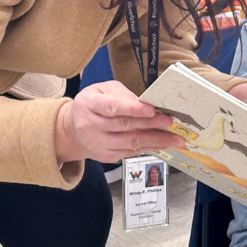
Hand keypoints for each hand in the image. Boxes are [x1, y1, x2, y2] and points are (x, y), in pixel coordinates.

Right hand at [55, 80, 182, 163]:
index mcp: (89, 104)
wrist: (72, 130)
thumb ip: (123, 95)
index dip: (133, 109)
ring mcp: (98, 144)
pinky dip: (148, 148)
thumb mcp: (102, 90)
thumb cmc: (92, 105)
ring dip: (156, 141)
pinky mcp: (106, 157)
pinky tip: (162, 144)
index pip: (112, 107)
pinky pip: (131, 153)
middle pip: (125, 127)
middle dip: (152, 125)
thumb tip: (146, 103)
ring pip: (130, 143)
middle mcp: (91, 126)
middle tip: (171, 122)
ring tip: (175, 138)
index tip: (152, 110)